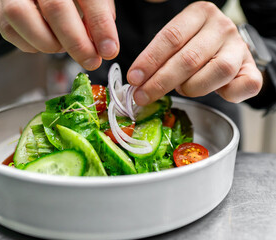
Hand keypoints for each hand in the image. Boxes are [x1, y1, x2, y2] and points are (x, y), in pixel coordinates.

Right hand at [0, 0, 118, 69]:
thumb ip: (98, 12)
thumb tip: (103, 44)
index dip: (100, 25)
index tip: (109, 49)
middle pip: (56, 9)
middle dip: (77, 43)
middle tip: (91, 60)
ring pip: (28, 22)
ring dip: (52, 44)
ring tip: (64, 43)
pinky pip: (14, 34)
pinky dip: (34, 45)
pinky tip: (46, 38)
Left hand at [127, 1, 262, 104]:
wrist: (226, 48)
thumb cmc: (194, 47)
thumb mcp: (176, 42)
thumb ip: (160, 56)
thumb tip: (137, 81)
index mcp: (199, 14)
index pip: (170, 38)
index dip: (149, 61)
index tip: (134, 78)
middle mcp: (222, 27)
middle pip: (189, 58)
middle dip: (161, 82)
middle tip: (142, 96)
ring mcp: (239, 48)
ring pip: (218, 71)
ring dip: (193, 88)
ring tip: (182, 89)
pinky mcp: (252, 68)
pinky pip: (246, 85)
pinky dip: (229, 95)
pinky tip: (217, 94)